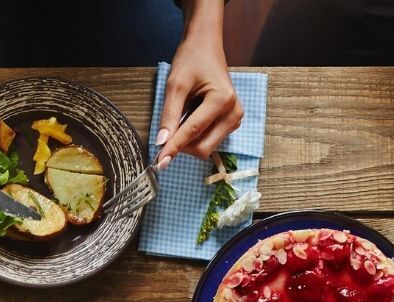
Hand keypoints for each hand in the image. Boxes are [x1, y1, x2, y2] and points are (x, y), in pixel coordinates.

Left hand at [155, 0, 242, 166]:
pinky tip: (191, 117)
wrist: (205, 46)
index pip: (193, 132)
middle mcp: (234, 113)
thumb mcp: (175, 85)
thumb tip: (161, 143)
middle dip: (182, 145)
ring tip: (184, 114)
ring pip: (205, 147)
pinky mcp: (231, 122)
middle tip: (167, 131)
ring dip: (188, 140)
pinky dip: (195, 136)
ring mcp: (235, 119)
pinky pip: (209, 140)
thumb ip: (169, 115)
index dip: (174, 148)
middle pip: (202, 148)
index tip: (159, 162)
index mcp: (223, 100)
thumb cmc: (191, 60)